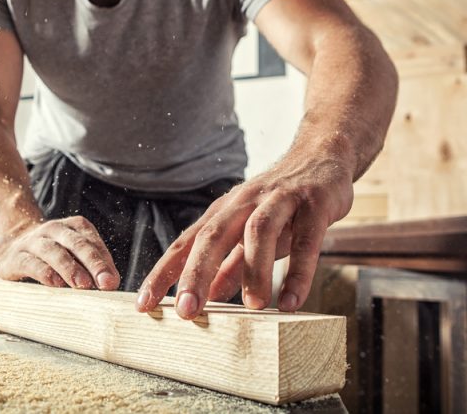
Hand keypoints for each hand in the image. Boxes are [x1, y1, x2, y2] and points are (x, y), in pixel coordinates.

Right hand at [0, 215, 120, 289]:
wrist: (13, 246)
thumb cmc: (54, 255)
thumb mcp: (74, 254)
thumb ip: (93, 266)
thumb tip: (111, 284)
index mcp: (74, 226)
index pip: (93, 242)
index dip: (104, 262)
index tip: (112, 281)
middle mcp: (54, 229)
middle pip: (77, 244)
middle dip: (94, 264)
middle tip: (105, 283)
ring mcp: (33, 241)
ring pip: (54, 252)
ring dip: (71, 269)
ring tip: (83, 285)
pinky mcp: (15, 257)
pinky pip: (31, 264)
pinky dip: (45, 273)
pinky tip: (56, 284)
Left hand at [135, 153, 353, 317]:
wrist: (322, 156)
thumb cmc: (281, 201)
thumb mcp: (250, 232)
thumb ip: (231, 264)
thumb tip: (210, 296)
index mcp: (224, 210)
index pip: (186, 242)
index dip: (164, 273)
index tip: (144, 304)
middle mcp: (245, 202)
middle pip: (214, 235)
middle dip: (196, 273)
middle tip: (186, 311)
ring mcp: (280, 200)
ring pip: (259, 232)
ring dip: (253, 270)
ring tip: (253, 306)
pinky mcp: (314, 204)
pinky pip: (306, 240)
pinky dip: (299, 271)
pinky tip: (292, 300)